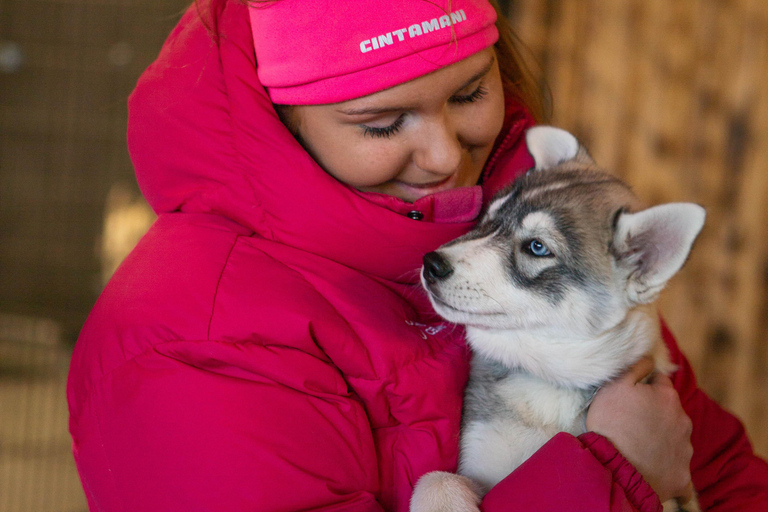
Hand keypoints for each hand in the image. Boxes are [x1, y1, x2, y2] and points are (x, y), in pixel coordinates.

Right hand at [586, 357, 693, 503]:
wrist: (616, 469)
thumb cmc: (612, 424)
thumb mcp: (614, 386)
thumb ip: (635, 368)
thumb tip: (649, 358)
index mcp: (667, 397)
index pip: (660, 381)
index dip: (643, 387)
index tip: (629, 397)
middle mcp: (683, 420)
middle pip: (669, 410)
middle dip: (654, 412)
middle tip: (631, 422)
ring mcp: (685, 449)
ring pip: (673, 436)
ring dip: (660, 437)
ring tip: (637, 446)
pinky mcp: (682, 474)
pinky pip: (674, 464)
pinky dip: (664, 463)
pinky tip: (648, 466)